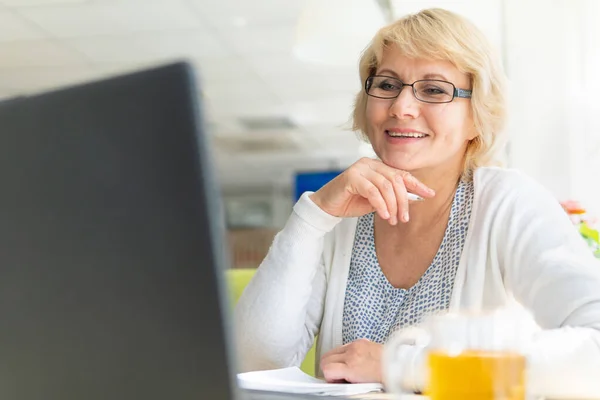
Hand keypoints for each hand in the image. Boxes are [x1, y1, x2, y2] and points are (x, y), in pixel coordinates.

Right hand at [309, 158, 434, 224]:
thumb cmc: (351, 203)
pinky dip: (380, 205)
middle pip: (396, 180)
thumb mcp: (376, 201)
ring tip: (392, 220)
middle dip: (403, 201)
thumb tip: (415, 199)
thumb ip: (391, 197)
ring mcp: (360, 168)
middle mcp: (369, 163)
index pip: (401, 174)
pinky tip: (383, 215)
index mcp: (377, 167)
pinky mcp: (351, 177)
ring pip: (385, 186)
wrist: (326, 207)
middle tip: (404, 218)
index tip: (430, 195)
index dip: (417, 185)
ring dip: (392, 206)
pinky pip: (372, 191)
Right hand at [320, 339, 383, 383]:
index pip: (326, 369)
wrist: (400, 366)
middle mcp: (352, 353)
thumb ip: (346, 383)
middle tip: (338, 377)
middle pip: (326, 358)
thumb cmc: (385, 378)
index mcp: (352, 367)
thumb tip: (337, 383)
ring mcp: (356, 345)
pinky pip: (343, 346)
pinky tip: (352, 361)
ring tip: (345, 369)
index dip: (328, 378)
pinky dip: (343, 354)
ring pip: (332, 351)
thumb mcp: (362, 386)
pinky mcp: (360, 341)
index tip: (335, 381)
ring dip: (335, 360)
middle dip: (329, 369)